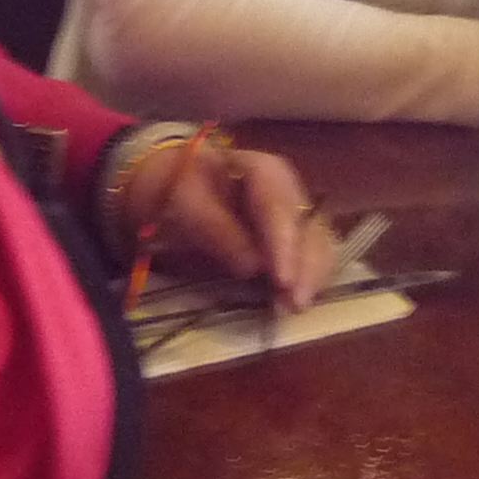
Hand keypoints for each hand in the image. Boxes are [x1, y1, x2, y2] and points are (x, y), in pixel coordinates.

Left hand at [122, 133, 331, 311]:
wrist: (161, 189)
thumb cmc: (171, 190)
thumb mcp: (182, 201)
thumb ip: (216, 228)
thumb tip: (254, 267)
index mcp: (262, 170)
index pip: (279, 207)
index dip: (285, 243)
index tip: (283, 279)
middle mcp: (286, 191)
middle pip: (309, 226)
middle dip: (307, 265)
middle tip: (296, 303)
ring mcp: (289, 215)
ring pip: (317, 243)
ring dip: (312, 276)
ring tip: (297, 307)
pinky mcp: (286, 240)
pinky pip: (308, 257)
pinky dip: (306, 279)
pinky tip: (297, 301)